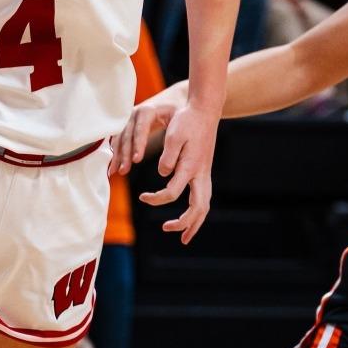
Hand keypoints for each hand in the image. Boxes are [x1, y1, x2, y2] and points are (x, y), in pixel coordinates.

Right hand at [111, 87, 184, 175]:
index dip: (138, 144)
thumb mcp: (179, 123)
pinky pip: (118, 140)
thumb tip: (166, 165)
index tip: (137, 160)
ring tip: (116, 171)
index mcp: (148, 110)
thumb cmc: (179, 114)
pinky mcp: (127, 126)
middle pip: (127, 134)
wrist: (175, 102)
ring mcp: (129, 119)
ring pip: (120, 137)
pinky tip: (115, 165)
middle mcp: (135, 113)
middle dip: (125, 153)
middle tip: (125, 170)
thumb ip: (172, 141)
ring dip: (118, 154)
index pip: (140, 127)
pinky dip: (117, 152)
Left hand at [136, 104, 218, 244]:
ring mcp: (205, 174)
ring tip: (185, 237)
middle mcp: (201, 173)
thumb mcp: (174, 134)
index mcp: (191, 166)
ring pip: (204, 206)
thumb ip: (168, 156)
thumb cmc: (187, 120)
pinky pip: (203, 198)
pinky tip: (190, 216)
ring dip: (195, 223)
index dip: (156, 199)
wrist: (204, 110)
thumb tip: (163, 174)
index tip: (142, 197)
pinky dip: (198, 212)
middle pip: (197, 208)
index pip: (172, 192)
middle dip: (183, 223)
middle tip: (166, 229)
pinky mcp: (204, 171)